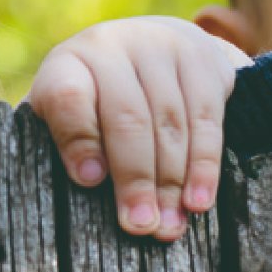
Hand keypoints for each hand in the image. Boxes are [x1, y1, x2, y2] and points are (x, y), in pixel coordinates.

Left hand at [26, 16, 251, 240]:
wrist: (152, 46)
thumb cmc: (98, 101)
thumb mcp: (67, 115)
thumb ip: (64, 144)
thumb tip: (88, 182)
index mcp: (68, 63)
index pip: (69, 97)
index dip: (79, 140)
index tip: (89, 182)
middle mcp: (112, 46)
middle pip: (127, 118)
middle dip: (134, 179)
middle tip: (138, 226)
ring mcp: (160, 45)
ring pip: (170, 122)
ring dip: (171, 182)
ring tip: (167, 226)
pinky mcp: (202, 56)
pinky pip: (207, 118)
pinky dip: (204, 166)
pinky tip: (198, 201)